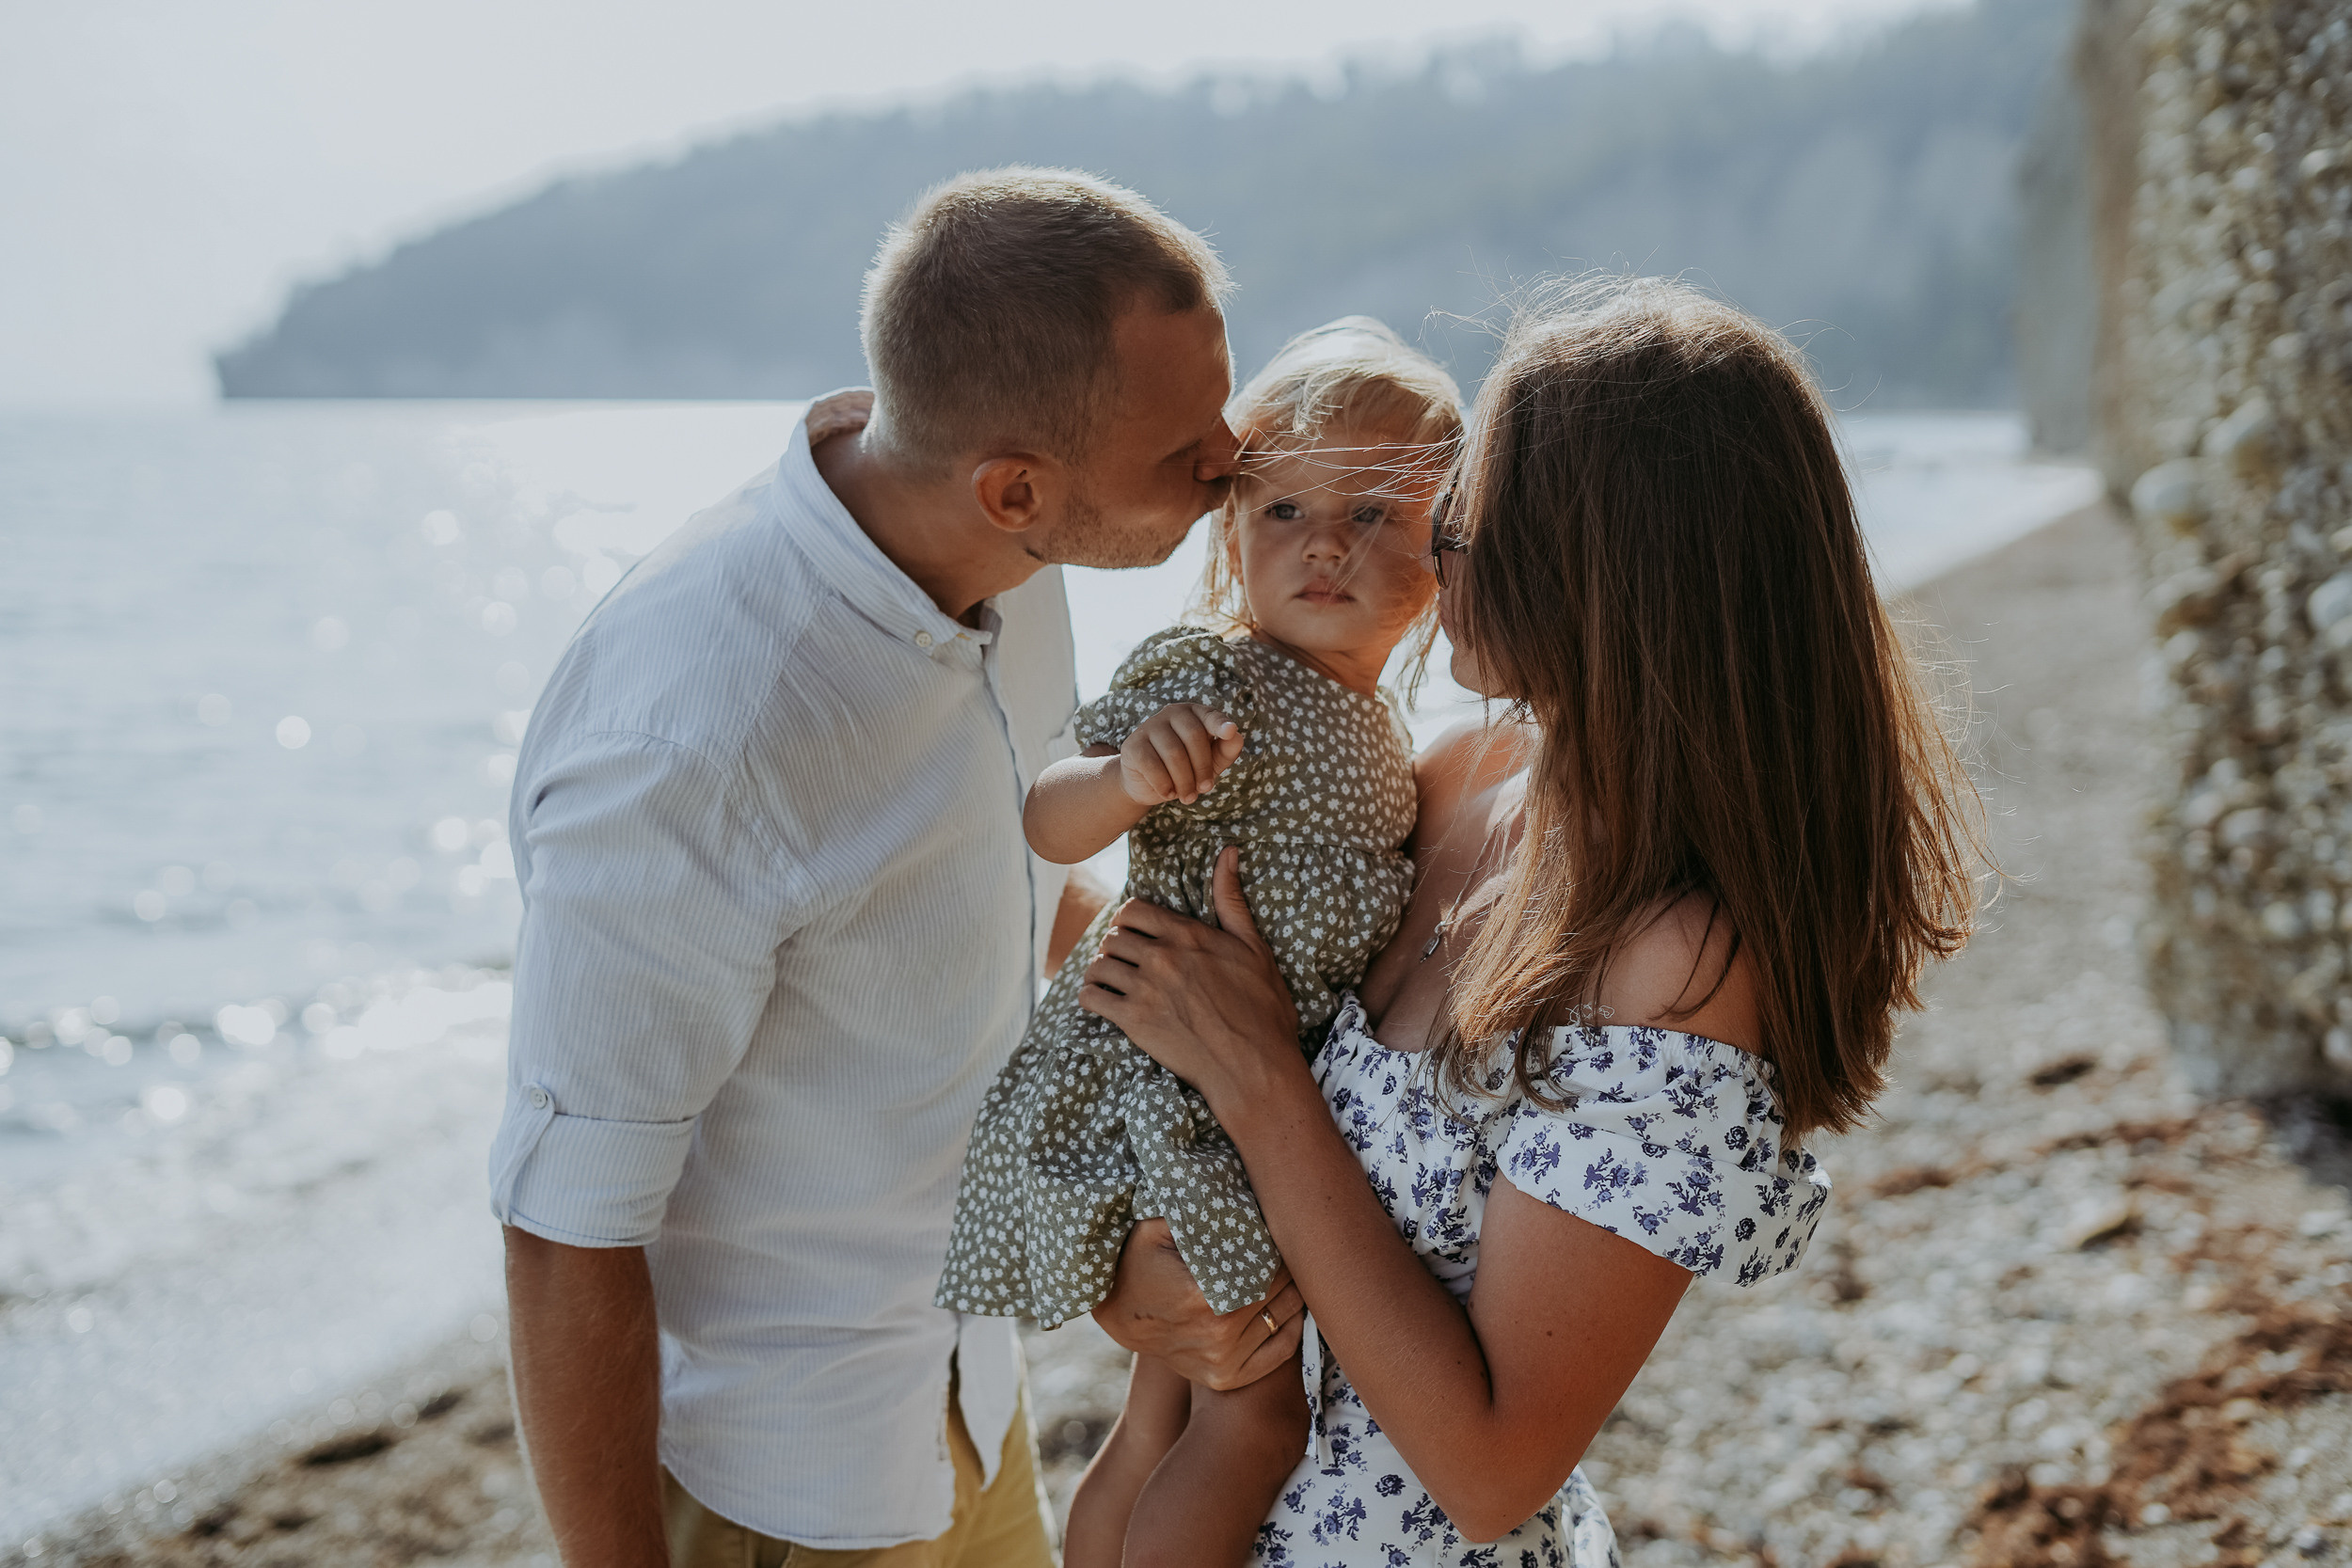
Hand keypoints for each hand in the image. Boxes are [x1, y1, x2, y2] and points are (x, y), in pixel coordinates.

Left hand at [1078, 846, 1306, 1123]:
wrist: (1254, 1066)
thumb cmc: (1262, 1008)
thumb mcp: (1253, 947)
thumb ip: (1231, 899)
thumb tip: (1228, 851)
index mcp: (1187, 934)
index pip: (1132, 910)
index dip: (1129, 921)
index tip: (1136, 935)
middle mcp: (1162, 956)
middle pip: (1112, 937)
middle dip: (1116, 948)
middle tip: (1125, 962)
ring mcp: (1145, 989)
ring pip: (1098, 965)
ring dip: (1101, 972)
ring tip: (1112, 982)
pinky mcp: (1134, 1022)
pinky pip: (1091, 997)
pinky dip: (1091, 997)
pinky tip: (1102, 1001)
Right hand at [1091, 1218, 1305, 1389]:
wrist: (1118, 1312)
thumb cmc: (1139, 1261)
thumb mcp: (1158, 1227)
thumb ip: (1200, 1215)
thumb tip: (1245, 1203)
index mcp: (1204, 1299)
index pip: (1268, 1269)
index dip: (1278, 1247)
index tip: (1276, 1229)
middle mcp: (1217, 1338)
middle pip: (1281, 1294)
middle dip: (1288, 1267)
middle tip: (1287, 1245)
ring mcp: (1222, 1364)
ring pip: (1284, 1319)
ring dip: (1293, 1293)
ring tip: (1287, 1269)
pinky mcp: (1225, 1379)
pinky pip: (1280, 1354)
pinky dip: (1292, 1326)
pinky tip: (1290, 1304)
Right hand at [1119, 704, 1242, 805]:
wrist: (1147, 784)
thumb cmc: (1186, 769)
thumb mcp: (1210, 762)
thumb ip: (1226, 750)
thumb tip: (1236, 736)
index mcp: (1194, 713)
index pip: (1210, 715)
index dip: (1220, 724)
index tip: (1230, 731)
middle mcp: (1171, 713)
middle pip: (1194, 736)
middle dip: (1202, 768)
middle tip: (1204, 790)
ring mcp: (1149, 726)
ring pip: (1174, 753)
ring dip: (1185, 782)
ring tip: (1188, 797)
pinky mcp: (1133, 745)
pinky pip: (1152, 765)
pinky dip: (1164, 785)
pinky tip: (1168, 793)